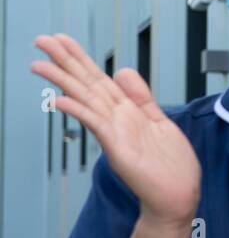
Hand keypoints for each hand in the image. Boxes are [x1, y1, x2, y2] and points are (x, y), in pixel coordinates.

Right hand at [32, 34, 200, 226]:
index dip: (81, 58)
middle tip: (41, 41)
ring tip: (40, 66)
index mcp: (126, 112)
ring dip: (64, 82)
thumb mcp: (159, 122)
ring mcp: (115, 134)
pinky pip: (98, 126)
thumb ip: (141, 96)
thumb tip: (123, 71)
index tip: (62, 40)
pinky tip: (63, 100)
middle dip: (65, 62)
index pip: (98, 79)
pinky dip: (81, 112)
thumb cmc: (170, 167)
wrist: (178, 197)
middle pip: (87, 85)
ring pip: (86, 101)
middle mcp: (116, 121)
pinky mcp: (119, 149)